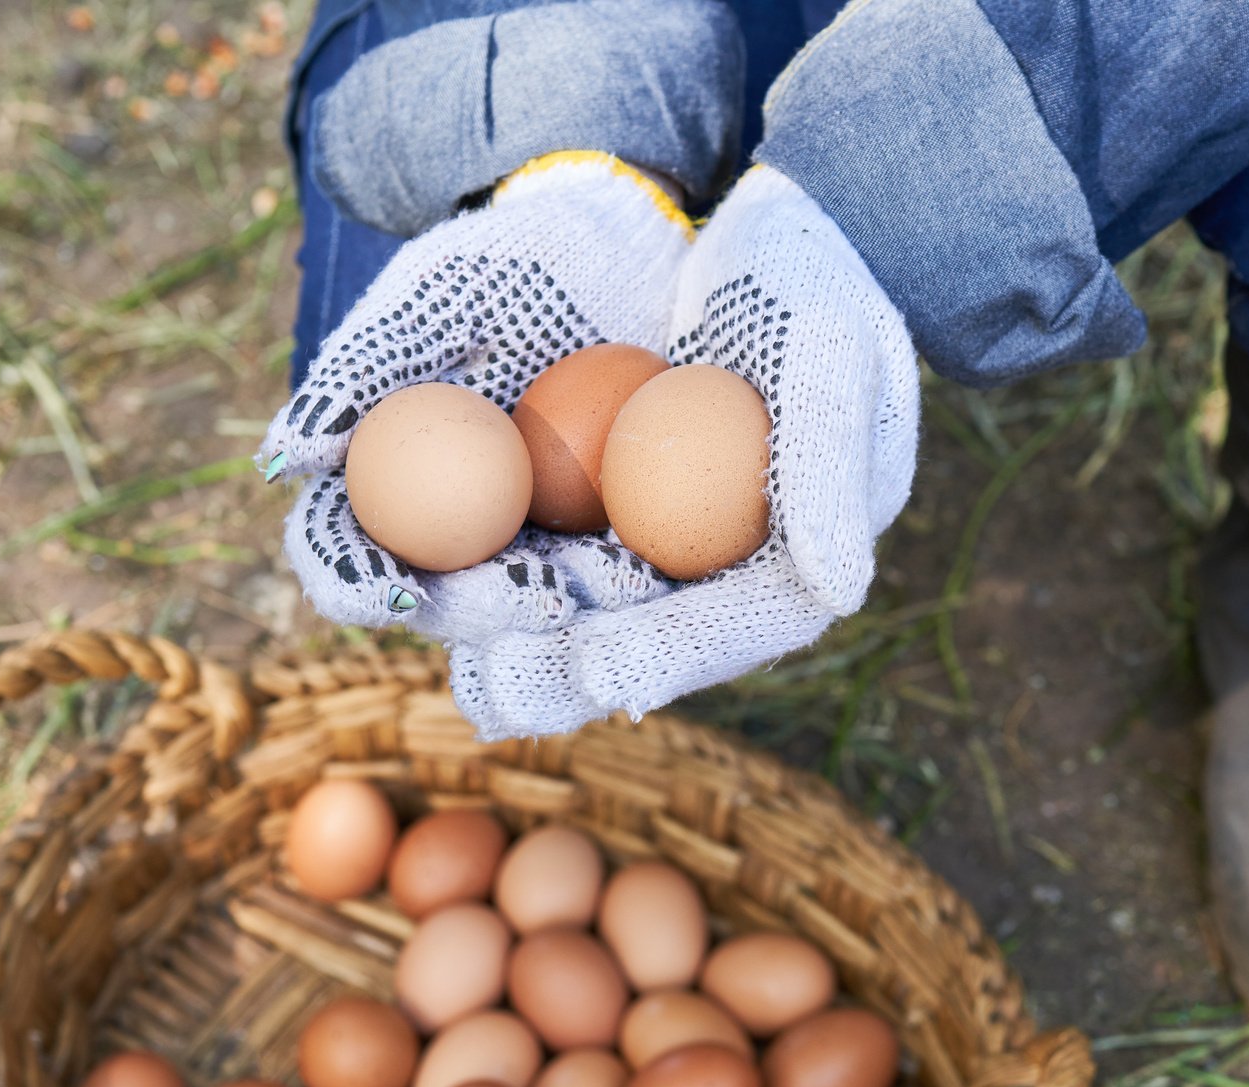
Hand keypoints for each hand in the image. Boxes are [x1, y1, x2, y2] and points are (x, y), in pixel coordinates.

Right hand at [259, 152, 691, 640]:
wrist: (611, 244)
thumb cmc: (501, 263)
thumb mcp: (431, 302)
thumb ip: (354, 377)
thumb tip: (283, 461)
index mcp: (379, 484)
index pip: (344, 553)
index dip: (357, 583)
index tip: (395, 588)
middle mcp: (447, 528)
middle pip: (447, 600)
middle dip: (489, 611)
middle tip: (534, 596)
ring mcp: (528, 537)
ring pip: (534, 598)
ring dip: (572, 606)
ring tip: (615, 582)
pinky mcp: (602, 534)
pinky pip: (610, 570)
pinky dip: (629, 579)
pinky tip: (656, 570)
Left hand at [448, 165, 920, 738]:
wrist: (746, 233)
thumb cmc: (814, 290)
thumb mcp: (834, 360)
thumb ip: (828, 472)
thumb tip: (839, 593)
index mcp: (788, 564)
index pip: (724, 629)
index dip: (662, 659)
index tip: (602, 674)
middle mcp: (707, 572)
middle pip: (630, 642)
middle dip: (558, 674)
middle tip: (497, 691)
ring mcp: (638, 541)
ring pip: (564, 609)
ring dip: (498, 639)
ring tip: (438, 658)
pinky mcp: (580, 504)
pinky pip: (520, 547)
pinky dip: (469, 570)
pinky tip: (409, 586)